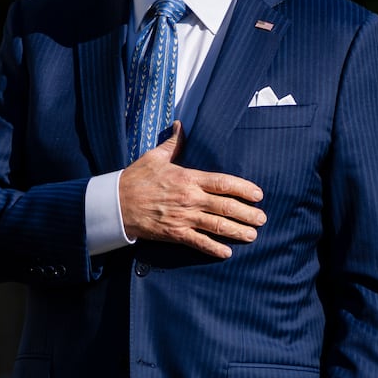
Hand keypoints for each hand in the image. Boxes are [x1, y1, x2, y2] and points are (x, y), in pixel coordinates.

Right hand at [118, 121, 265, 257]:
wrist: (116, 203)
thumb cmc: (136, 179)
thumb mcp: (155, 157)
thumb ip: (173, 143)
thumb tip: (181, 125)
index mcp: (188, 178)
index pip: (223, 183)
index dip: (244, 189)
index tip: (258, 194)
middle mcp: (190, 199)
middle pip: (226, 207)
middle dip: (247, 214)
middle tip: (262, 219)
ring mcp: (183, 218)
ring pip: (217, 226)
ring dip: (237, 231)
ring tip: (252, 235)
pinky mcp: (174, 233)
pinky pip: (198, 243)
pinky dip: (214, 248)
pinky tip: (227, 252)